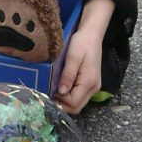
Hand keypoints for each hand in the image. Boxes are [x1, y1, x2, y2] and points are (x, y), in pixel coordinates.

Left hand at [55, 0, 115, 115]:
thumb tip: (61, 92)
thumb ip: (68, 75)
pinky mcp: (89, 84)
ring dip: (64, 101)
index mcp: (89, 83)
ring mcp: (92, 87)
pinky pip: (78, 96)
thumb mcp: (73, 57)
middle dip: (62, 104)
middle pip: (76, 107)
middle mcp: (93, 88)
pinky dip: (68, 96)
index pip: (73, 103)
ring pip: (77, 103)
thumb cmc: (82, 43)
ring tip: (52, 90)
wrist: (92, 34)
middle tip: (48, 93)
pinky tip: (60, 87)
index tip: (49, 91)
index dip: (60, 101)